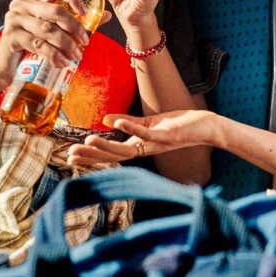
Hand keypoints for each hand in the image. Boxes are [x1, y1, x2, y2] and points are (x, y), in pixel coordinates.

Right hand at [0, 0, 110, 86]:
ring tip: (76, 56)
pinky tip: (62, 62)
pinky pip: (37, 44)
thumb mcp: (56, 30)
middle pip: (55, 11)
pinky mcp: (11, 36)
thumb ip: (78, 21)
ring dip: (66, 44)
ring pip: (47, 29)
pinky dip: (53, 55)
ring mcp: (14, 19)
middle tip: (85, 42)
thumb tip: (106, 16)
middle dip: (74, 28)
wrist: (10, 65)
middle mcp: (23, 4)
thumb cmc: (35, 44)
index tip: (86, 13)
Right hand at [67, 108, 218, 166]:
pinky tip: (117, 123)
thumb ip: (128, 123)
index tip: (70, 156)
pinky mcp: (167, 135)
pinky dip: (132, 129)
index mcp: (139, 146)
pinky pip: (147, 134)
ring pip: (128, 150)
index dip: (91, 156)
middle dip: (93, 156)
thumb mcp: (149, 124)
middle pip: (114, 156)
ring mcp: (156, 144)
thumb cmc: (177, 124)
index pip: (111, 154)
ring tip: (88, 141)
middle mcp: (145, 149)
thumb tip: (106, 120)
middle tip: (71, 155)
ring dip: (108, 146)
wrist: (205, 126)